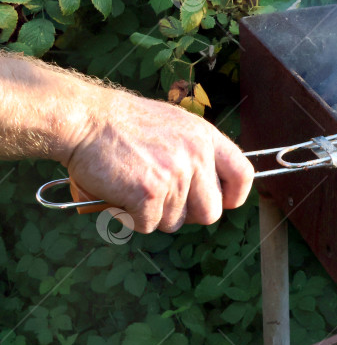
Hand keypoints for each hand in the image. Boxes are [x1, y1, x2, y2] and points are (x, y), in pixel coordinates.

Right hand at [65, 89, 253, 232]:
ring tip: (132, 186)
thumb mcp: (175, 125)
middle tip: (162, 201)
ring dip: (152, 214)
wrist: (85, 119)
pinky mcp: (150, 194)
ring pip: (174, 222)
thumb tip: (205, 188)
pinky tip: (118, 193)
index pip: (243, 175)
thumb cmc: (123, 124)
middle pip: (210, 213)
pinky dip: (130, 217)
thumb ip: (194, 153)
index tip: (221, 203)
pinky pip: (147, 225)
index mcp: (206, 138)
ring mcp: (176, 176)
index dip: (233, 197)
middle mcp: (197, 156)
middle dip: (187, 215)